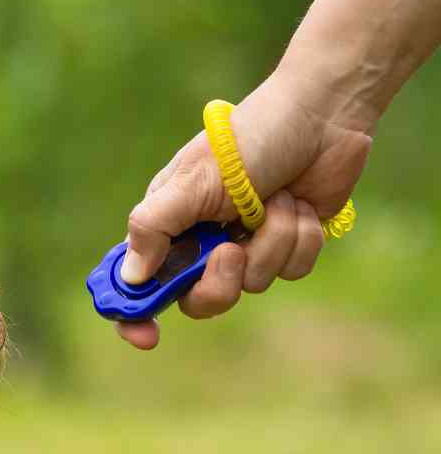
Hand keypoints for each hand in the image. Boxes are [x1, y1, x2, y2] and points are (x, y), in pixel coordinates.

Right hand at [114, 71, 372, 349]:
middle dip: (220, 281)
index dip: (134, 312)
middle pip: (198, 300)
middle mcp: (201, 240)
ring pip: (252, 285)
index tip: (147, 337)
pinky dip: (299, 238)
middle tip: (232, 251)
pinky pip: (290, 271)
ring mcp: (245, 245)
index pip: (136, 281)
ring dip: (271, 241)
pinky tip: (299, 204)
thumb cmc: (248, 139)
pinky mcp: (286, 245)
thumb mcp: (192, 182)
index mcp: (167, 224)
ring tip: (276, 200)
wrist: (321, 117)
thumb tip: (131, 278)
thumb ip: (153, 228)